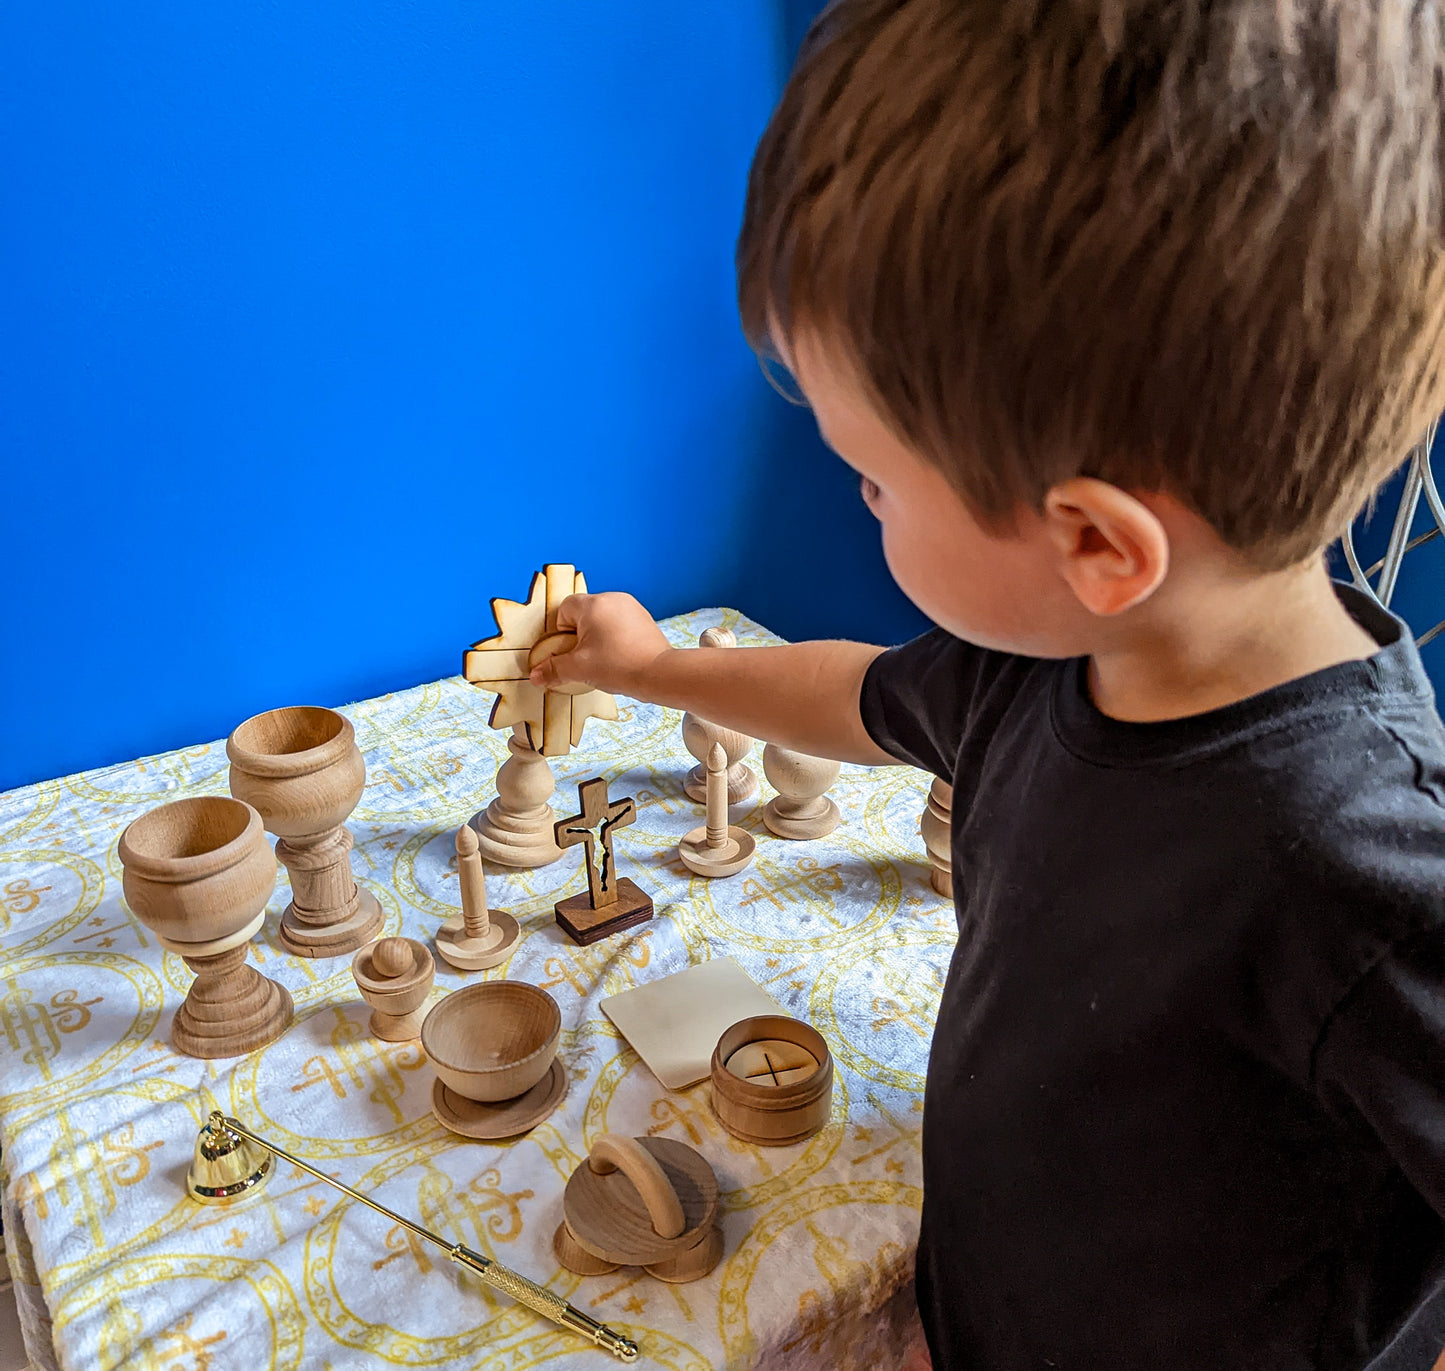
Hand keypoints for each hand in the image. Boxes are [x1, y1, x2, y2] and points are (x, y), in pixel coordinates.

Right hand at [528, 592, 671, 698]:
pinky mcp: (643, 618)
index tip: (568, 650)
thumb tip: (536, 675)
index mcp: (593, 605)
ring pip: (602, 617)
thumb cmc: (620, 666)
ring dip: (597, 635)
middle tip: (585, 657)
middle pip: (583, 612)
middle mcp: (612, 599)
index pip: (564, 608)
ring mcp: (631, 606)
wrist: (659, 673)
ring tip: (604, 658)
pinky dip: (615, 636)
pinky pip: (619, 622)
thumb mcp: (580, 669)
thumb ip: (554, 669)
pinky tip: (619, 656)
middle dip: (580, 634)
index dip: (561, 631)